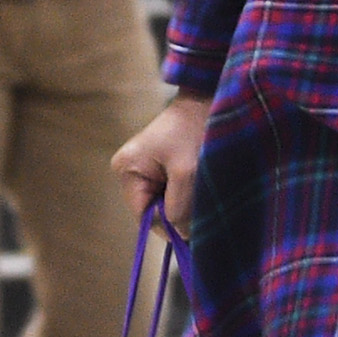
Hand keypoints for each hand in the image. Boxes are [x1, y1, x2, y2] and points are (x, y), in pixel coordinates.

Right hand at [111, 93, 210, 231]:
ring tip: (202, 186)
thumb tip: (180, 236)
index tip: (194, 224)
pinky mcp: (160, 167)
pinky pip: (172, 192)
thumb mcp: (187, 174)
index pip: (144, 216)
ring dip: (186, 202)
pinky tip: (199, 181)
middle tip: (202, 201)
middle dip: (178, 212)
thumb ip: (179, 208)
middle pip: (154, 211)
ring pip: (166, 203)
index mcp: (128, 171)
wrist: (210, 99)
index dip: (168, 226)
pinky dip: (188, 192)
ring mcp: (145, 169)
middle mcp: (130, 171)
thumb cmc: (195, 131)